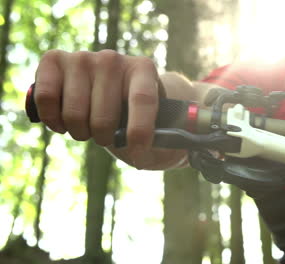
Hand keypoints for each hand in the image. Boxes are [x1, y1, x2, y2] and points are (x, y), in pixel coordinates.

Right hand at [34, 49, 176, 168]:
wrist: (113, 91)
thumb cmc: (137, 113)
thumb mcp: (159, 125)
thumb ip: (162, 137)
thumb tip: (147, 153)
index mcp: (144, 69)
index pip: (143, 101)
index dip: (139, 133)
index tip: (138, 155)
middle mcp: (113, 59)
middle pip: (104, 117)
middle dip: (106, 139)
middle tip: (109, 137)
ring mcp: (83, 58)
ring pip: (74, 113)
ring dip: (80, 133)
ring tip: (88, 127)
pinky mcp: (54, 60)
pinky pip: (46, 98)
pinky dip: (53, 120)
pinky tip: (63, 122)